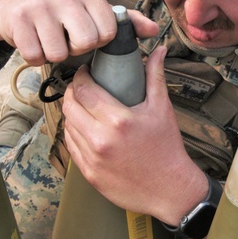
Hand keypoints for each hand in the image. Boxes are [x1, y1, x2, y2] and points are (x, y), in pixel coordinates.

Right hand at [0, 0, 158, 64]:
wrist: (17, 8)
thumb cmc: (65, 15)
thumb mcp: (96, 13)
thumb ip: (127, 22)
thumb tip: (154, 30)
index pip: (108, 32)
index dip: (99, 41)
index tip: (87, 32)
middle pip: (86, 43)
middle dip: (78, 49)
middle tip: (69, 38)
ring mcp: (40, 4)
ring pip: (60, 54)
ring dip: (56, 54)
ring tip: (52, 39)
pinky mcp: (18, 20)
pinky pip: (36, 56)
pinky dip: (37, 57)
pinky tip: (36, 42)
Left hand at [61, 46, 208, 223]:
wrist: (170, 189)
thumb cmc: (167, 148)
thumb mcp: (162, 109)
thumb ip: (155, 76)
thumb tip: (159, 50)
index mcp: (118, 120)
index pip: (84, 90)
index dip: (81, 77)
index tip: (86, 72)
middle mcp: (100, 139)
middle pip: (69, 106)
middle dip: (72, 92)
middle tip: (82, 87)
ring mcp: (92, 159)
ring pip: (67, 126)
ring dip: (72, 113)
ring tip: (83, 107)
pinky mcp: (88, 173)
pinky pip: (71, 147)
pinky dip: (74, 133)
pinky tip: (85, 128)